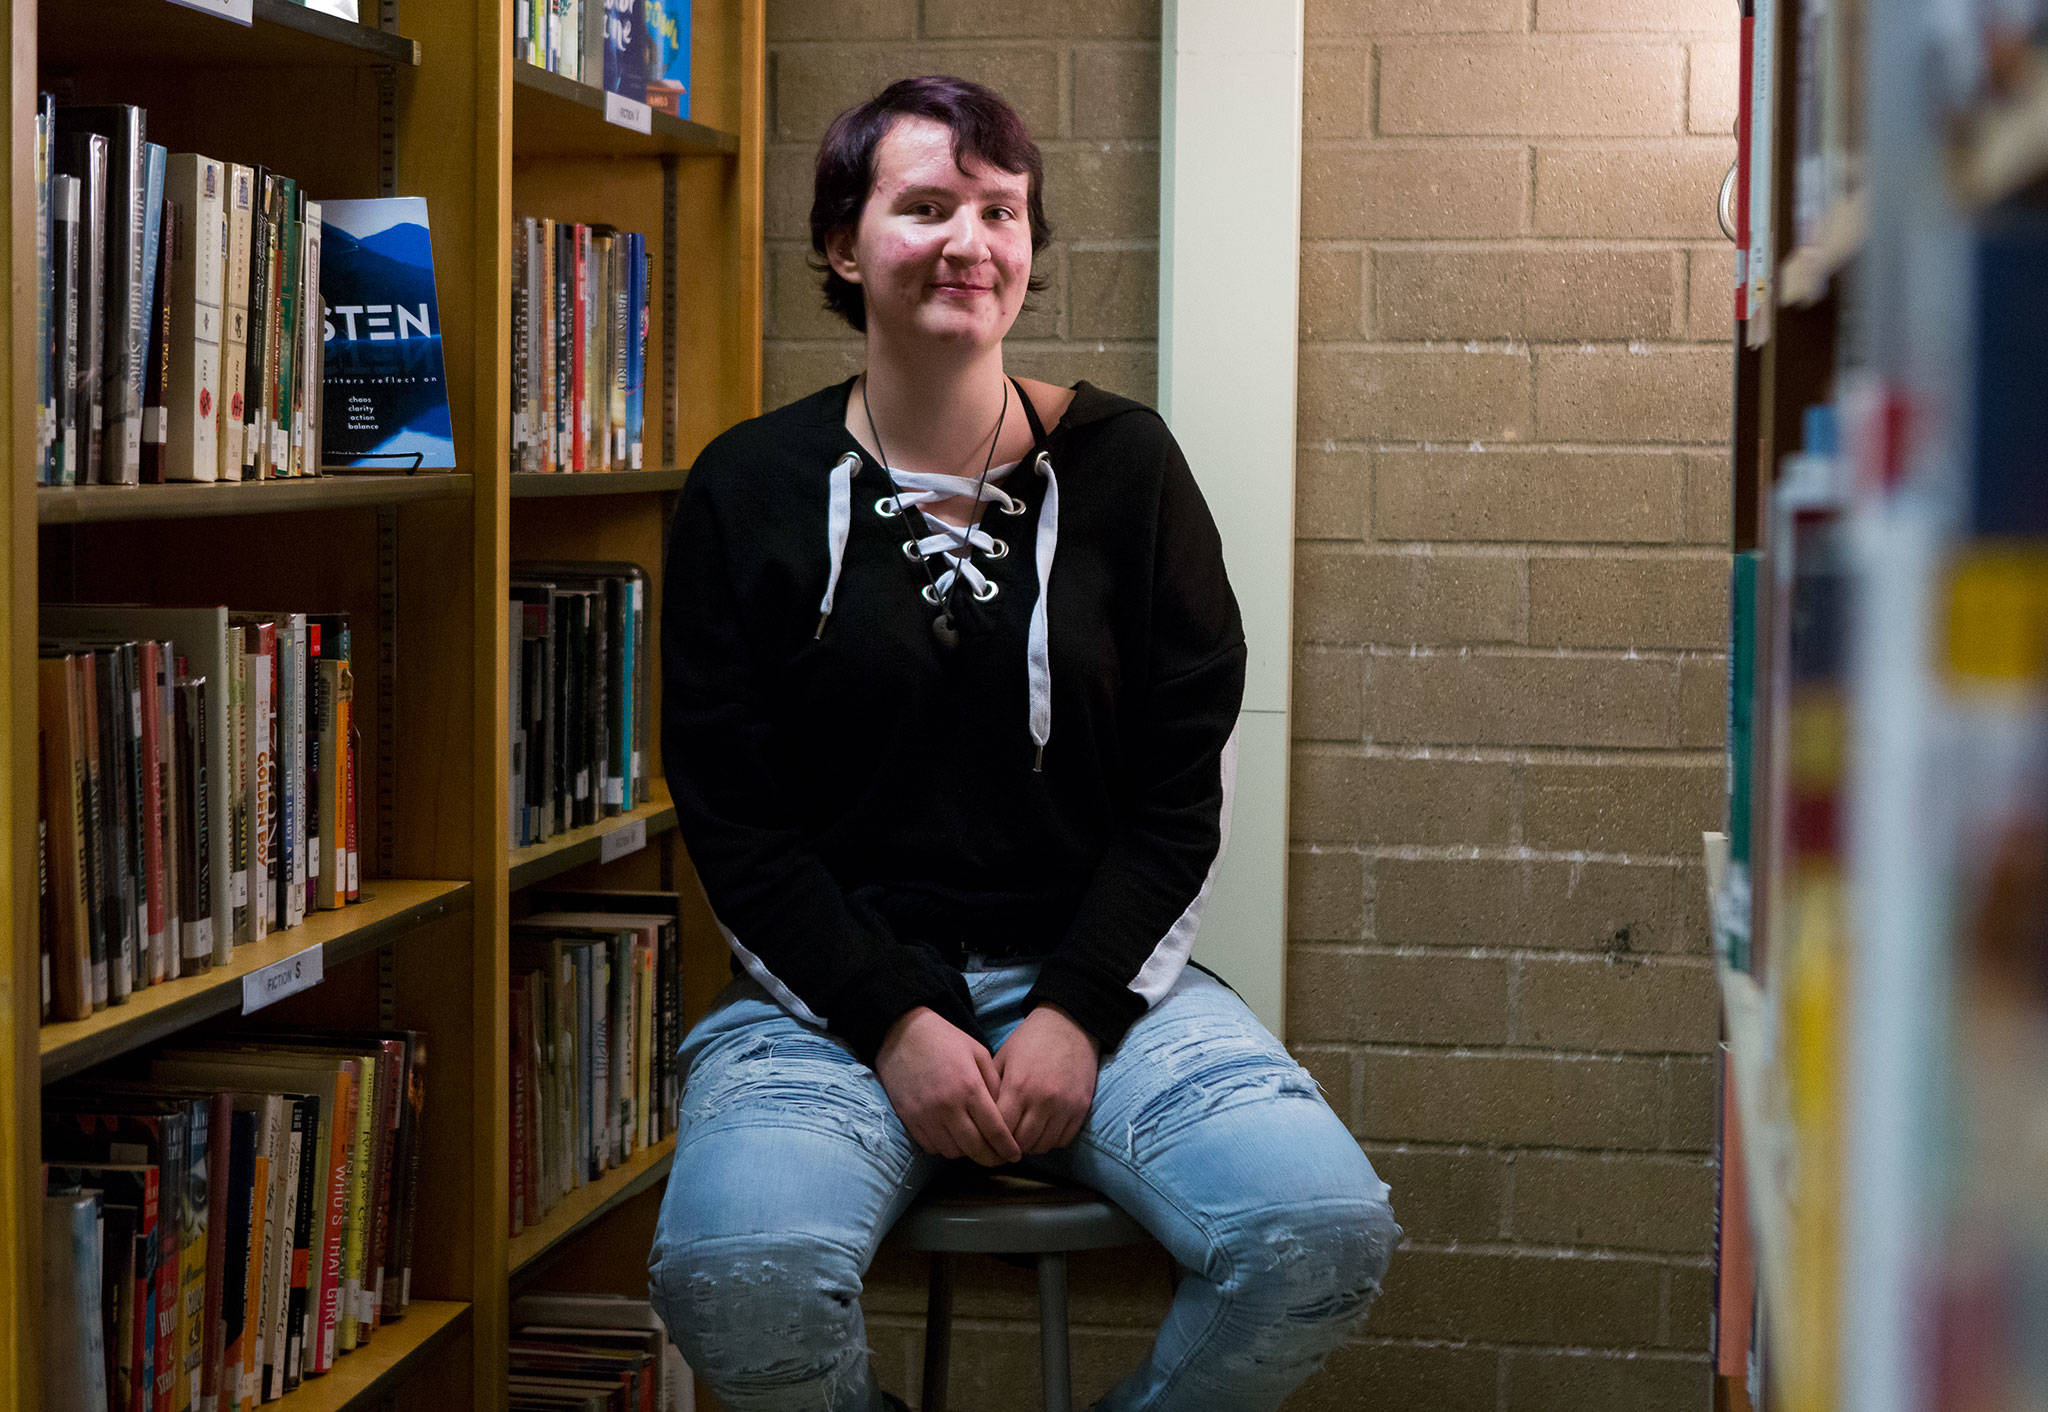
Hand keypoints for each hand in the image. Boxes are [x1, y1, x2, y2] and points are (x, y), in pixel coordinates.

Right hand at [875, 1007, 1022, 1166]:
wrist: (902, 1033)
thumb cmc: (945, 1040)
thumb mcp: (978, 1053)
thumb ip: (994, 1084)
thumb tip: (1005, 1114)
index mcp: (969, 1088)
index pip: (995, 1131)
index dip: (1007, 1148)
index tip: (1015, 1156)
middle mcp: (947, 1106)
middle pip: (975, 1148)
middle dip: (992, 1158)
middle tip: (999, 1158)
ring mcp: (926, 1115)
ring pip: (953, 1152)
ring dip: (967, 1152)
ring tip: (976, 1144)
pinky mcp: (909, 1119)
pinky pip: (931, 1147)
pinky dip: (945, 1147)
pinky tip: (953, 1137)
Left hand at [993, 1005, 1100, 1153]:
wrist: (1070, 1024)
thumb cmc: (1031, 1040)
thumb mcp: (1003, 1057)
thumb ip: (991, 1087)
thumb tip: (979, 1116)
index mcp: (1018, 1086)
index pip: (1001, 1129)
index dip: (992, 1136)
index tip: (988, 1136)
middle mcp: (1042, 1099)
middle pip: (1021, 1143)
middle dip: (1010, 1144)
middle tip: (1005, 1139)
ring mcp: (1064, 1106)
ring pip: (1043, 1146)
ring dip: (1031, 1144)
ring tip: (1024, 1134)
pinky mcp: (1081, 1108)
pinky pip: (1063, 1140)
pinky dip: (1051, 1140)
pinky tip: (1043, 1129)